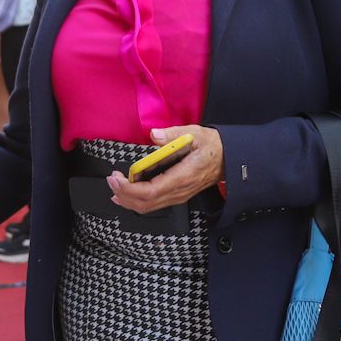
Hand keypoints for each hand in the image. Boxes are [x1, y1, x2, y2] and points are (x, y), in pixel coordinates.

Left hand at [107, 126, 225, 214]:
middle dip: (124, 194)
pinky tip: (127, 193)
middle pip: (145, 204)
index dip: (129, 188)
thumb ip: (173, 134)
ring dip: (128, 200)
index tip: (116, 177)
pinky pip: (153, 204)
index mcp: (182, 177)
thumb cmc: (212, 146)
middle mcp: (179, 191)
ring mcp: (178, 196)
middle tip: (111, 179)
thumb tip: (154, 135)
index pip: (150, 191)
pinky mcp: (176, 196)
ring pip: (148, 207)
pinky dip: (137, 201)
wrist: (229, 159)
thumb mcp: (195, 133)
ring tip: (114, 187)